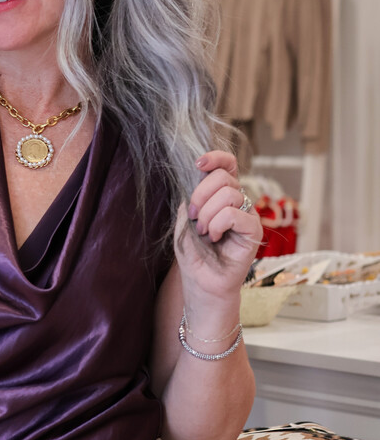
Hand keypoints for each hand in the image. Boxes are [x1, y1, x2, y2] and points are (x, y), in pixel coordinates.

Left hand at [174, 150, 262, 306]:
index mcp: (222, 194)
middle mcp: (238, 201)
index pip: (227, 165)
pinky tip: (214, 238)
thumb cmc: (194, 252)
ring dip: (207, 214)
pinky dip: (218, 224)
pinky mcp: (254, 230)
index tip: (198, 163)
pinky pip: (235, 214)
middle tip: (194, 217)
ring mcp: (247, 214)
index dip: (216, 158)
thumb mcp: (185, 219)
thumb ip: (192, 196)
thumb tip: (199, 175)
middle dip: (201, 195)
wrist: (201, 281)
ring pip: (229, 194)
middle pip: (224, 177)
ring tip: (204, 232)